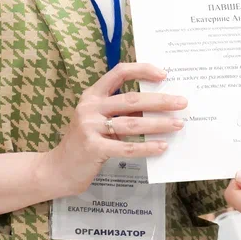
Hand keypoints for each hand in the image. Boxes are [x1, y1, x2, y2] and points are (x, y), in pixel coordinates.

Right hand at [44, 62, 186, 196]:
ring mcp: (89, 127)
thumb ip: (121, 111)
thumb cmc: (85, 142)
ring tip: (178, 125)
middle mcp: (90, 107)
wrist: (58, 169)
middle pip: (132, 99)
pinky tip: (162, 147)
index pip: (119, 72)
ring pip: (133, 123)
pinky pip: (126, 146)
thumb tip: (157, 105)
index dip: (142, 70)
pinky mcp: (93, 147)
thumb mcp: (99, 120)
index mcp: (92, 94)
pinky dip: (146, 146)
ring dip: (159, 124)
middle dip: (160, 101)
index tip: (164, 75)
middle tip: (182, 103)